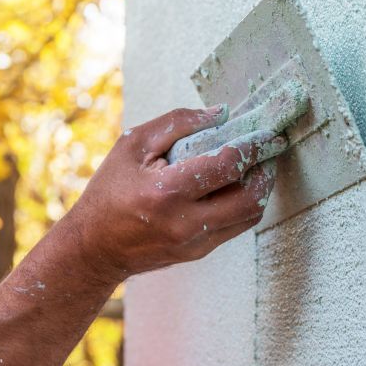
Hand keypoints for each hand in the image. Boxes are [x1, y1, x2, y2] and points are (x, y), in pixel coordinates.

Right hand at [67, 105, 285, 280]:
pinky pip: (237, 226)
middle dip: (267, 169)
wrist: (94, 248)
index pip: (226, 165)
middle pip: (250, 196)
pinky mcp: (200, 252)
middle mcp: (185, 222)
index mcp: (166, 192)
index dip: (254, 146)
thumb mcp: (133, 145)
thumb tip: (221, 113)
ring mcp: (195, 242)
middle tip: (271, 149)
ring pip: (249, 215)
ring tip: (259, 165)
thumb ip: (177, 123)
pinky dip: (245, 203)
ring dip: (261, 188)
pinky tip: (240, 185)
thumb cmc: (110, 190)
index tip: (270, 133)